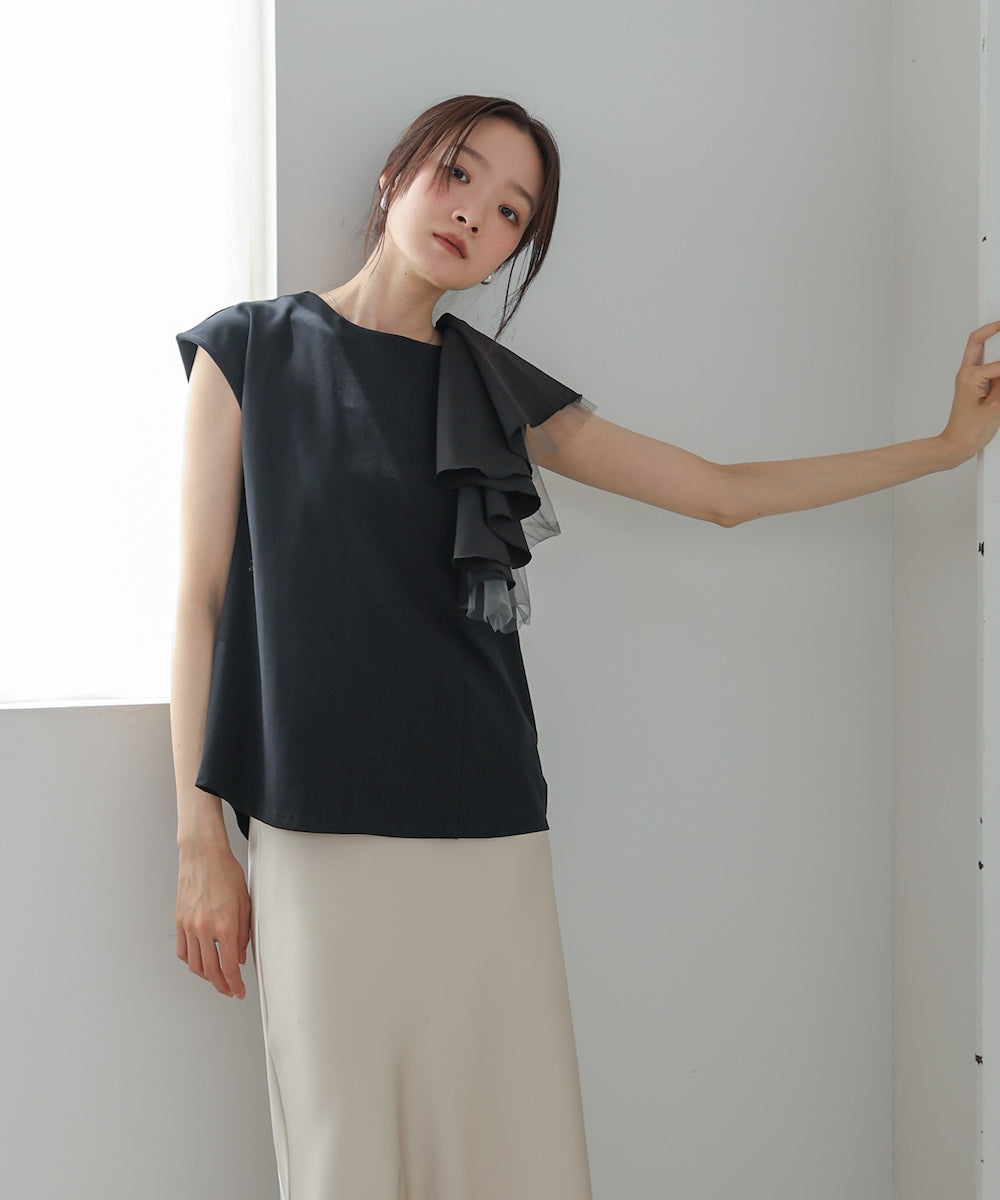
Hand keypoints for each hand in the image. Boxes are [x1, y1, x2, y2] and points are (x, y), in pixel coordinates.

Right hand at [176, 839, 250, 998]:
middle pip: (210, 971)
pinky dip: (191, 961)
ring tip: (216, 978)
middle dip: (221, 985)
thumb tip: (240, 957)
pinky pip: (182, 950)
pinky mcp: (179, 921)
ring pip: (194, 964)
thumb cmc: (226, 873)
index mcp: (225, 925)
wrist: (203, 854)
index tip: (239, 992)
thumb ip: (243, 933)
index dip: (234, 984)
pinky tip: (199, 961)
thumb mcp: (245, 903)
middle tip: (229, 990)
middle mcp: (204, 929)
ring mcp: (189, 926)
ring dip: (206, 976)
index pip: (229, 967)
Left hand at [940, 320, 999, 461]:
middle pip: (977, 341)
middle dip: (992, 327)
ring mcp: (968, 379)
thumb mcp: (996, 407)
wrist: (955, 446)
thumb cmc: (970, 432)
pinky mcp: (973, 385)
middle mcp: (966, 374)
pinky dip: (994, 360)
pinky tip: (996, 348)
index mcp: (970, 377)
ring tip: (998, 327)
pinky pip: (986, 365)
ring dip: (990, 338)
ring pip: (980, 350)